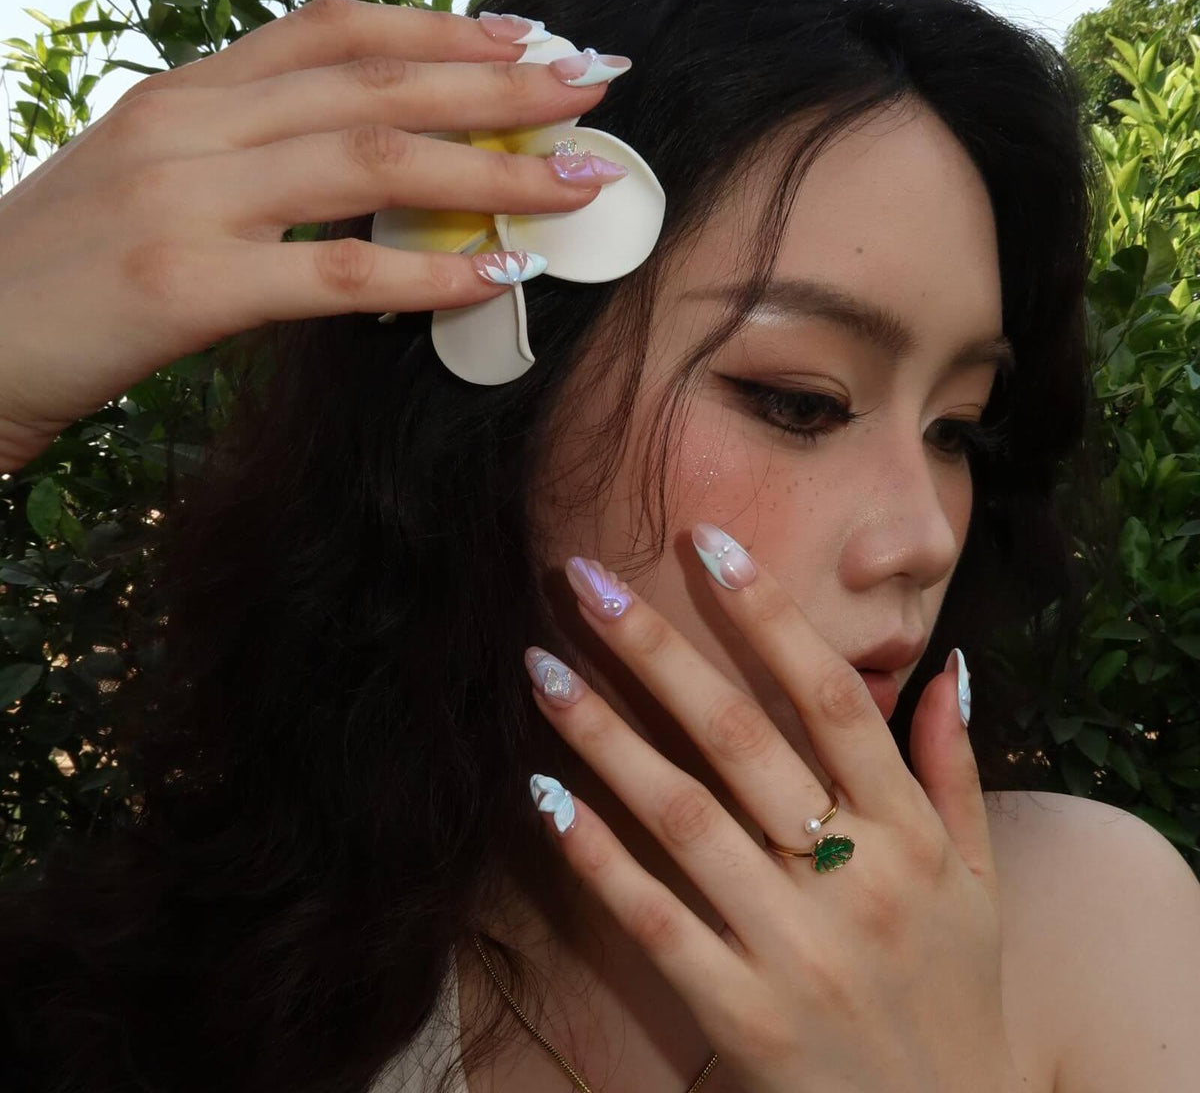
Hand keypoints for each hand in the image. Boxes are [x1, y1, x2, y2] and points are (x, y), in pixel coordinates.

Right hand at [0, 0, 619, 473]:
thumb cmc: (66, 272)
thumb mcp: (153, 181)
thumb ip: (247, 156)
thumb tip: (367, 166)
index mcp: (187, 92)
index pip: (332, 30)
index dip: (440, 29)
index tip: (527, 41)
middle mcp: (191, 124)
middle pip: (374, 83)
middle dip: (497, 86)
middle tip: (592, 90)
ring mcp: (185, 198)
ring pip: (369, 163)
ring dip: (489, 168)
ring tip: (577, 179)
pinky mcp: (183, 286)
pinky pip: (334, 273)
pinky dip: (426, 271)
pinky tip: (498, 273)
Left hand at [523, 524, 1022, 1092]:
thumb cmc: (955, 992)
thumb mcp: (978, 882)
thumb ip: (955, 771)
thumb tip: (949, 666)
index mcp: (911, 836)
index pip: (832, 698)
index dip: (768, 614)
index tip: (707, 543)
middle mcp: (853, 879)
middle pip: (740, 737)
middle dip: (657, 648)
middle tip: (586, 579)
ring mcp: (793, 948)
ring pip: (683, 816)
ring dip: (603, 735)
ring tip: (541, 667)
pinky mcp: (741, 1014)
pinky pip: (655, 920)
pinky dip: (597, 856)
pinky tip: (543, 793)